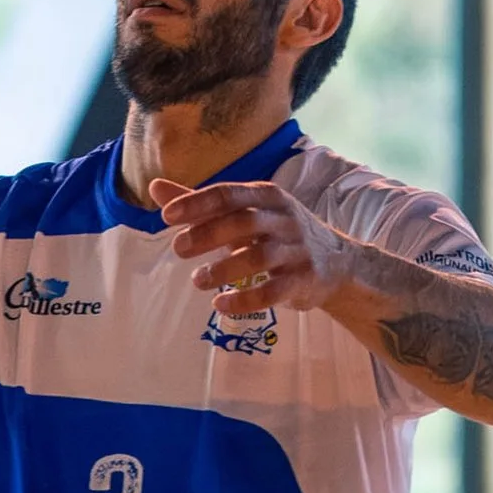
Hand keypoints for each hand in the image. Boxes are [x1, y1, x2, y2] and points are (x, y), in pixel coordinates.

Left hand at [151, 172, 337, 313]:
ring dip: (223, 269)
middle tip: (177, 249)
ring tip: (197, 281)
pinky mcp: (304, 278)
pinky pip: (274, 290)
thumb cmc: (278, 233)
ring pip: (258, 257)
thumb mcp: (245, 212)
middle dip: (207, 234)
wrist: (338, 262)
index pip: (228, 194)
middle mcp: (283, 218)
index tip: (167, 216)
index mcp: (266, 196)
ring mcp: (296, 249)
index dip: (197, 203)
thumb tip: (154, 188)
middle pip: (243, 222)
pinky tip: (221, 304)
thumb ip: (201, 204)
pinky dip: (246, 299)